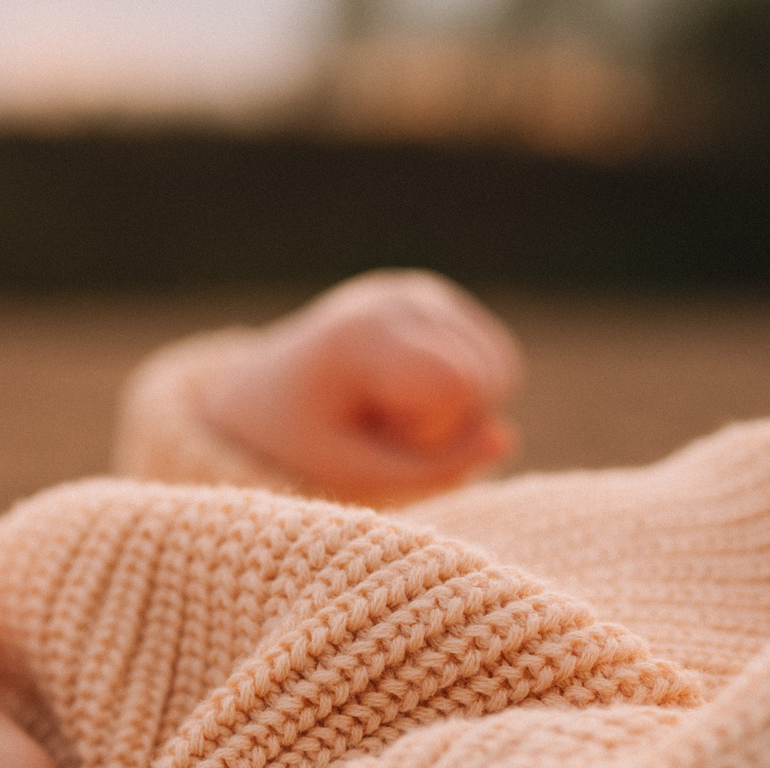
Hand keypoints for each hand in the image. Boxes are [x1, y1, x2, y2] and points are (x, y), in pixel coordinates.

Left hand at [202, 271, 521, 503]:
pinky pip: (496, 363)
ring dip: (456, 412)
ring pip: (500, 372)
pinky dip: (463, 395)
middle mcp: (401, 297)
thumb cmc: (300, 439)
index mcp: (365, 334)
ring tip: (387, 409)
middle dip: (444, 424)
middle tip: (374, 425)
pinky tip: (407, 392)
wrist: (263, 393)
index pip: (456, 386)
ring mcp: (424, 293)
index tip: (373, 433)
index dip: (430, 430)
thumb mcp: (349, 473)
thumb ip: (431, 470)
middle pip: (485, 381)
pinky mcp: (439, 301)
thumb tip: (506, 437)